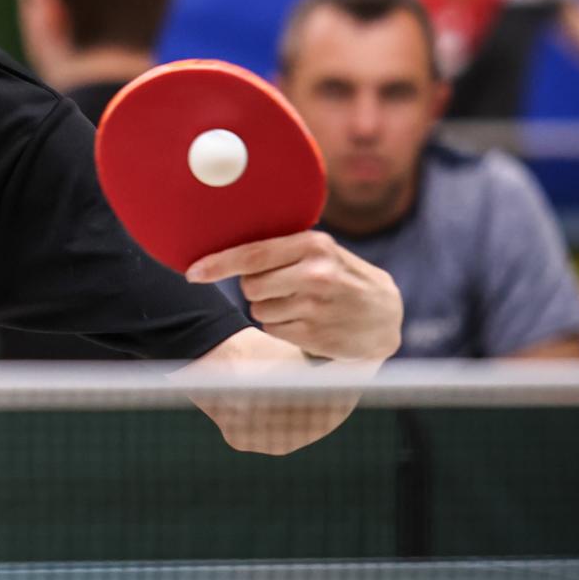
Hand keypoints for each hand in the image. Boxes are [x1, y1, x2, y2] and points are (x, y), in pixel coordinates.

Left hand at [188, 230, 401, 363]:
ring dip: (271, 309)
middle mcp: (316, 274)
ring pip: (259, 310)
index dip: (218, 264)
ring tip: (302, 304)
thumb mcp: (322, 252)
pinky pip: (273, 330)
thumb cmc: (343, 276)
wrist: (385, 315)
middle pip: (250, 286)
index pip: (253, 255)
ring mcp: (317, 307)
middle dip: (257, 288)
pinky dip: (283, 327)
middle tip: (284, 286)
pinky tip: (308, 321)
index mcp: (314, 245)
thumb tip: (224, 248)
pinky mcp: (317, 335)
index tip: (192, 273)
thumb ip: (282, 248)